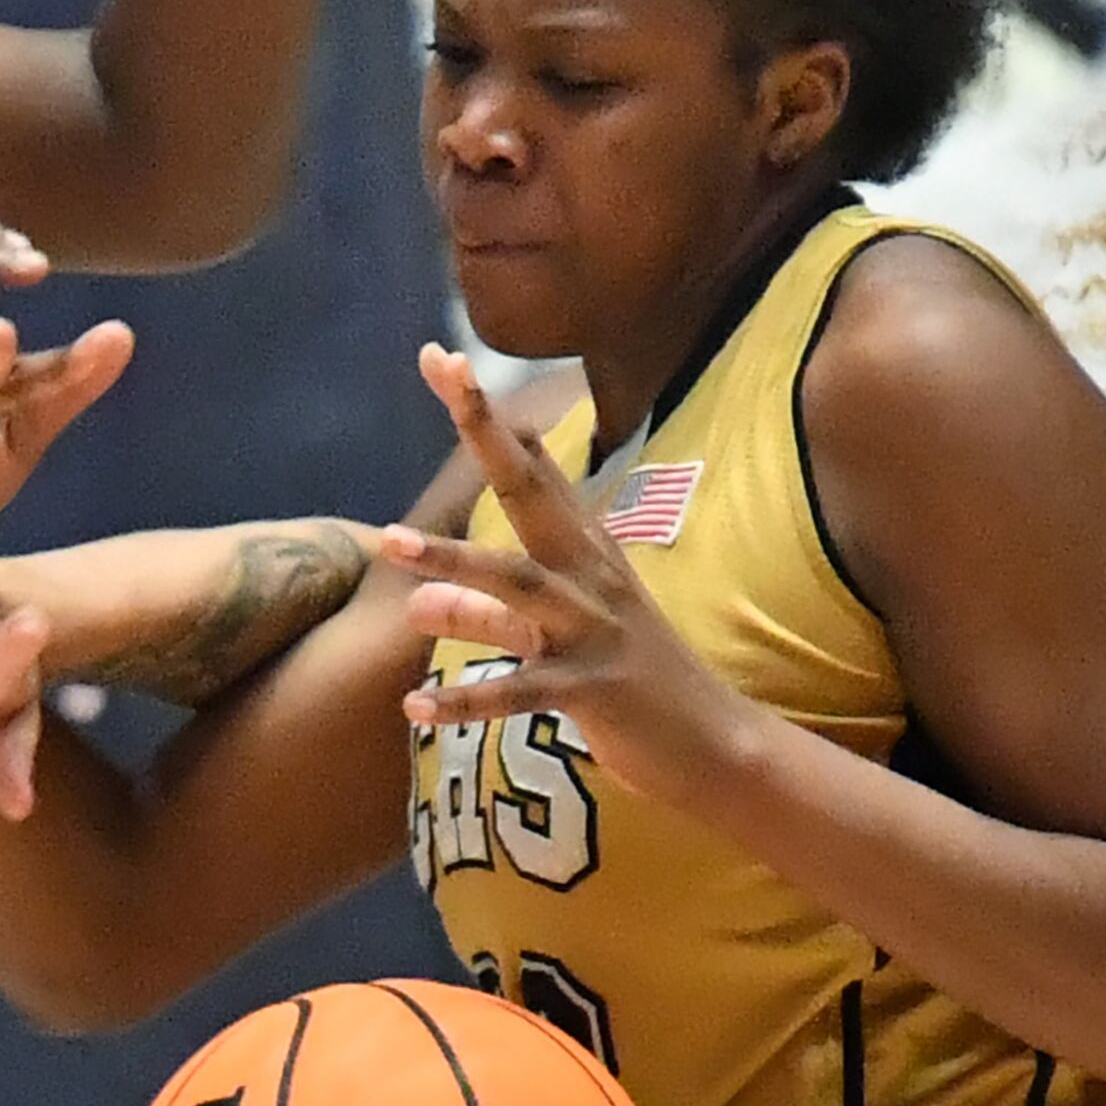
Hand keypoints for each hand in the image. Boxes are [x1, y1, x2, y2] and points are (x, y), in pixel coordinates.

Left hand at [384, 347, 766, 806]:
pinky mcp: (595, 690)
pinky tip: (415, 705)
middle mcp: (590, 574)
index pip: (531, 469)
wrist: (715, 745)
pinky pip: (524, 690)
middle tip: (444, 372)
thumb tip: (418, 599)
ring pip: (519, 585)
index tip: (441, 360)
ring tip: (390, 541)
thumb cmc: (631, 682)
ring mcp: (594, 629)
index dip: (487, 416)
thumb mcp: (552, 638)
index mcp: (584, 551)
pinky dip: (469, 697)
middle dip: (485, 434)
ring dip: (455, 563)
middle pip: (530, 494)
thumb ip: (484, 616)